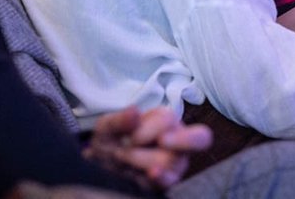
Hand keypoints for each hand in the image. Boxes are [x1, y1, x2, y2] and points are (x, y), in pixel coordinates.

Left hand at [85, 106, 210, 190]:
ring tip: (124, 160)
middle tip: (153, 142)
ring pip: (174, 161)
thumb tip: (134, 112)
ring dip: (142, 160)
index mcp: (166, 121)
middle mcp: (178, 141)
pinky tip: (153, 174)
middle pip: (194, 139)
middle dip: (173, 141)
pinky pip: (173, 182)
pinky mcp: (168, 182)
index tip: (132, 137)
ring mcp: (176, 164)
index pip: (170, 120)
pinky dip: (162, 178)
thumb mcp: (108, 127)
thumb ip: (120, 119)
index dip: (151, 128)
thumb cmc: (111, 140)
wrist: (101, 166)